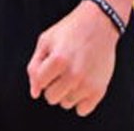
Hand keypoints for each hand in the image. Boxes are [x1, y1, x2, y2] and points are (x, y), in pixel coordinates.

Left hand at [26, 1, 119, 116]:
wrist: (99, 23)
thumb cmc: (70, 30)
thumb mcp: (46, 40)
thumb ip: (34, 67)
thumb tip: (35, 93)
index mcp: (58, 60)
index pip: (40, 83)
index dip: (43, 73)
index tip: (51, 63)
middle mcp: (74, 74)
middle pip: (51, 98)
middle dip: (53, 85)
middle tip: (62, 69)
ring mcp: (88, 83)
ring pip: (66, 104)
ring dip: (66, 92)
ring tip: (74, 73)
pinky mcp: (99, 90)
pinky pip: (82, 110)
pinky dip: (80, 101)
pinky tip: (82, 84)